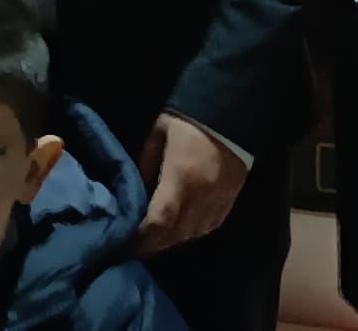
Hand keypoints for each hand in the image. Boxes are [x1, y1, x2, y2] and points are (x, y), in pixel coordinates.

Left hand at [136, 113, 247, 256]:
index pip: (158, 222)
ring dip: (173, 240)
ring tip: (156, 238)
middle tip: (136, 246)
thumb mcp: (157, 135)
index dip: (141, 239)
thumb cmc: (188, 121)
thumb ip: (144, 166)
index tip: (125, 245)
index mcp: (181, 177)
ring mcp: (220, 200)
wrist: (230, 110)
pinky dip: (193, 232)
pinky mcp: (231, 199)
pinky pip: (210, 226)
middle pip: (175, 235)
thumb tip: (135, 195)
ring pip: (193, 235)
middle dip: (153, 244)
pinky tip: (182, 228)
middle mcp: (202, 195)